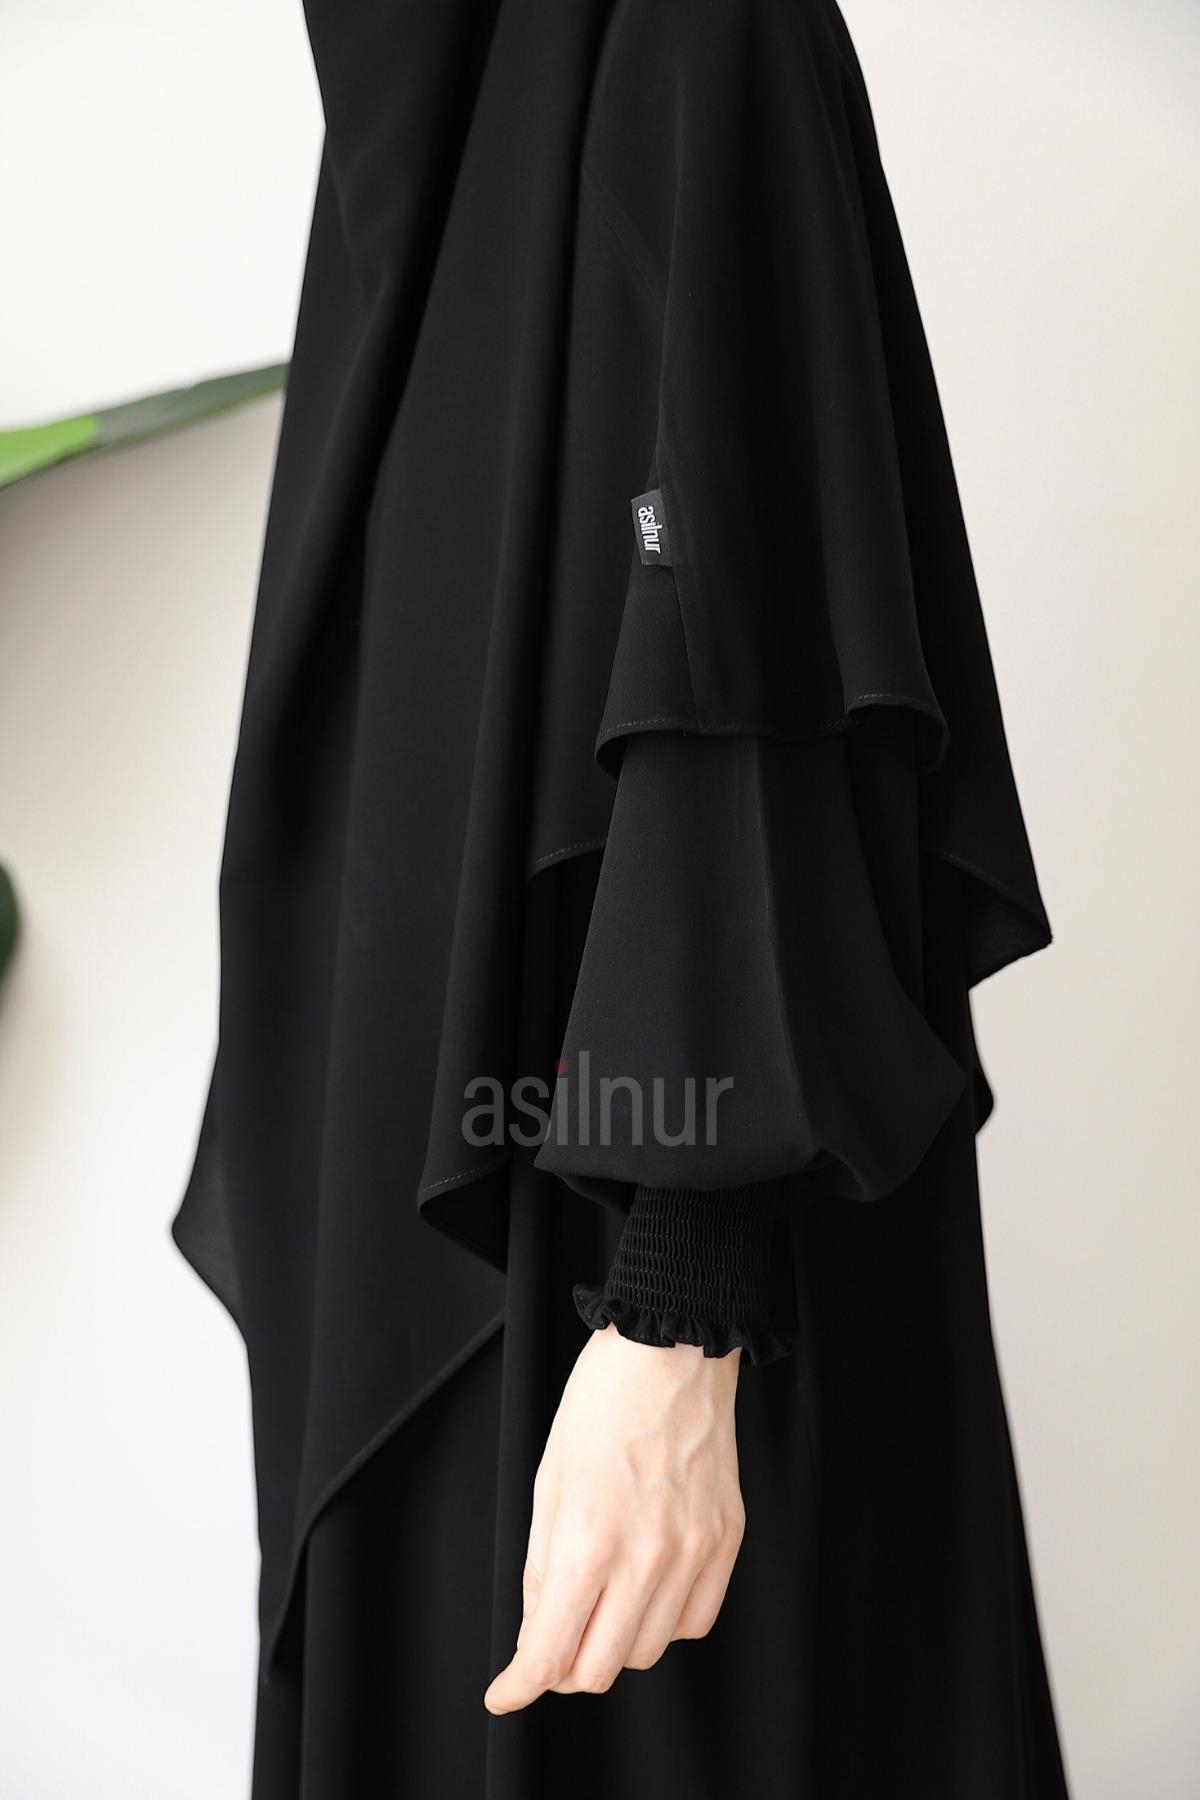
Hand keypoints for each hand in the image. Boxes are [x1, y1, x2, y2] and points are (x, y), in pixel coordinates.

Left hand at [483, 1323, 744, 1712]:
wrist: (670, 1353)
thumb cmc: (600, 1406)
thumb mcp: (547, 1485)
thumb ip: (542, 1570)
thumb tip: (538, 1636)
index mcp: (588, 1542)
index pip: (549, 1654)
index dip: (519, 1686)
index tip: (504, 1692)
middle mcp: (645, 1558)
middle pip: (598, 1670)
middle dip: (563, 1667)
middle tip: (551, 1639)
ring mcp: (692, 1552)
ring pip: (648, 1652)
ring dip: (613, 1644)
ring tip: (601, 1599)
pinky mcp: (726, 1541)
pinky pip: (695, 1621)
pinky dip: (664, 1621)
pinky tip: (647, 1586)